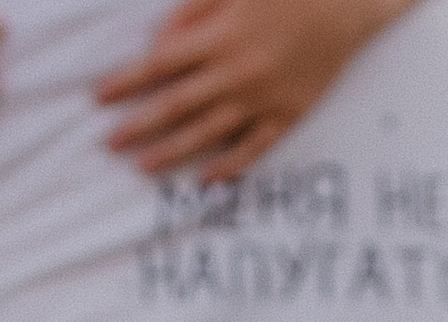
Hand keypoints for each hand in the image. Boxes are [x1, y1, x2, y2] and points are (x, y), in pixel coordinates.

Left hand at [94, 0, 408, 180]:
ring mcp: (261, 99)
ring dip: (171, 151)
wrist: (348, 4)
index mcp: (220, 37)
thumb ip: (193, 12)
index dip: (127, 81)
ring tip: (142, 166)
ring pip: (207, 132)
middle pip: (175, 105)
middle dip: (138, 124)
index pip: (160, 64)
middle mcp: (236, 73)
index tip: (99, 97)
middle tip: (109, 143)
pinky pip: (252, 147)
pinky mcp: (287, 114)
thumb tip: (157, 44)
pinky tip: (205, 178)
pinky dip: (227, 164)